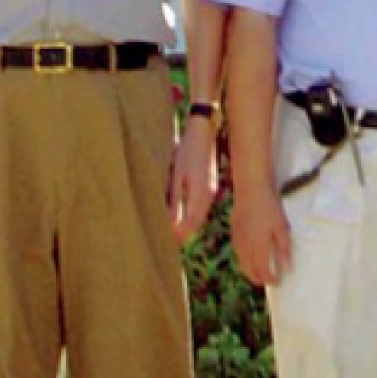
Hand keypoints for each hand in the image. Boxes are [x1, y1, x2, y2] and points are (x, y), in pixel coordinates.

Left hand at [168, 114, 219, 242]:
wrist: (203, 133)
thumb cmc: (186, 152)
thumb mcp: (176, 175)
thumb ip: (174, 200)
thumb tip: (170, 222)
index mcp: (199, 193)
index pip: (189, 224)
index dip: (177, 236)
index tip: (164, 244)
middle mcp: (208, 195)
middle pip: (195, 223)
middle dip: (181, 234)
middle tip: (165, 244)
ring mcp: (211, 192)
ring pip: (199, 217)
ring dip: (186, 226)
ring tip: (170, 233)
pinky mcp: (210, 188)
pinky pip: (201, 209)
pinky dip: (191, 217)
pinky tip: (181, 218)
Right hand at [231, 179, 291, 288]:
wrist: (251, 187)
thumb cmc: (270, 205)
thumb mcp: (281, 226)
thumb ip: (283, 248)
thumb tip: (286, 268)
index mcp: (257, 247)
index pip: (262, 272)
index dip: (270, 280)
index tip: (277, 282)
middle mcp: (244, 247)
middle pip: (249, 271)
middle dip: (258, 279)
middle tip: (268, 281)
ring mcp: (237, 239)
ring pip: (241, 263)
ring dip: (249, 271)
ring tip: (259, 272)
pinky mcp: (234, 232)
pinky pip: (237, 253)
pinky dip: (244, 260)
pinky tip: (250, 256)